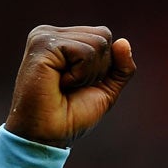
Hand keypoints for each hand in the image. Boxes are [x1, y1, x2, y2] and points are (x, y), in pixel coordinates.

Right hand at [4, 25, 135, 147]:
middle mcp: (51, 33)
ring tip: (65, 85)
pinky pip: (84, 53)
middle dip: (99, 69)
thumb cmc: (71, 115)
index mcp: (63, 39)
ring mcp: (44, 36)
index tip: (80, 84)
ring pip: (97, 43)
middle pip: (103, 36)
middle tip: (72, 86)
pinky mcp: (43, 44)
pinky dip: (81, 75)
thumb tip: (124, 42)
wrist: (47, 135)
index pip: (104, 35)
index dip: (105, 66)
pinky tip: (61, 83)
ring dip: (89, 74)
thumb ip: (120, 68)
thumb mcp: (105, 90)